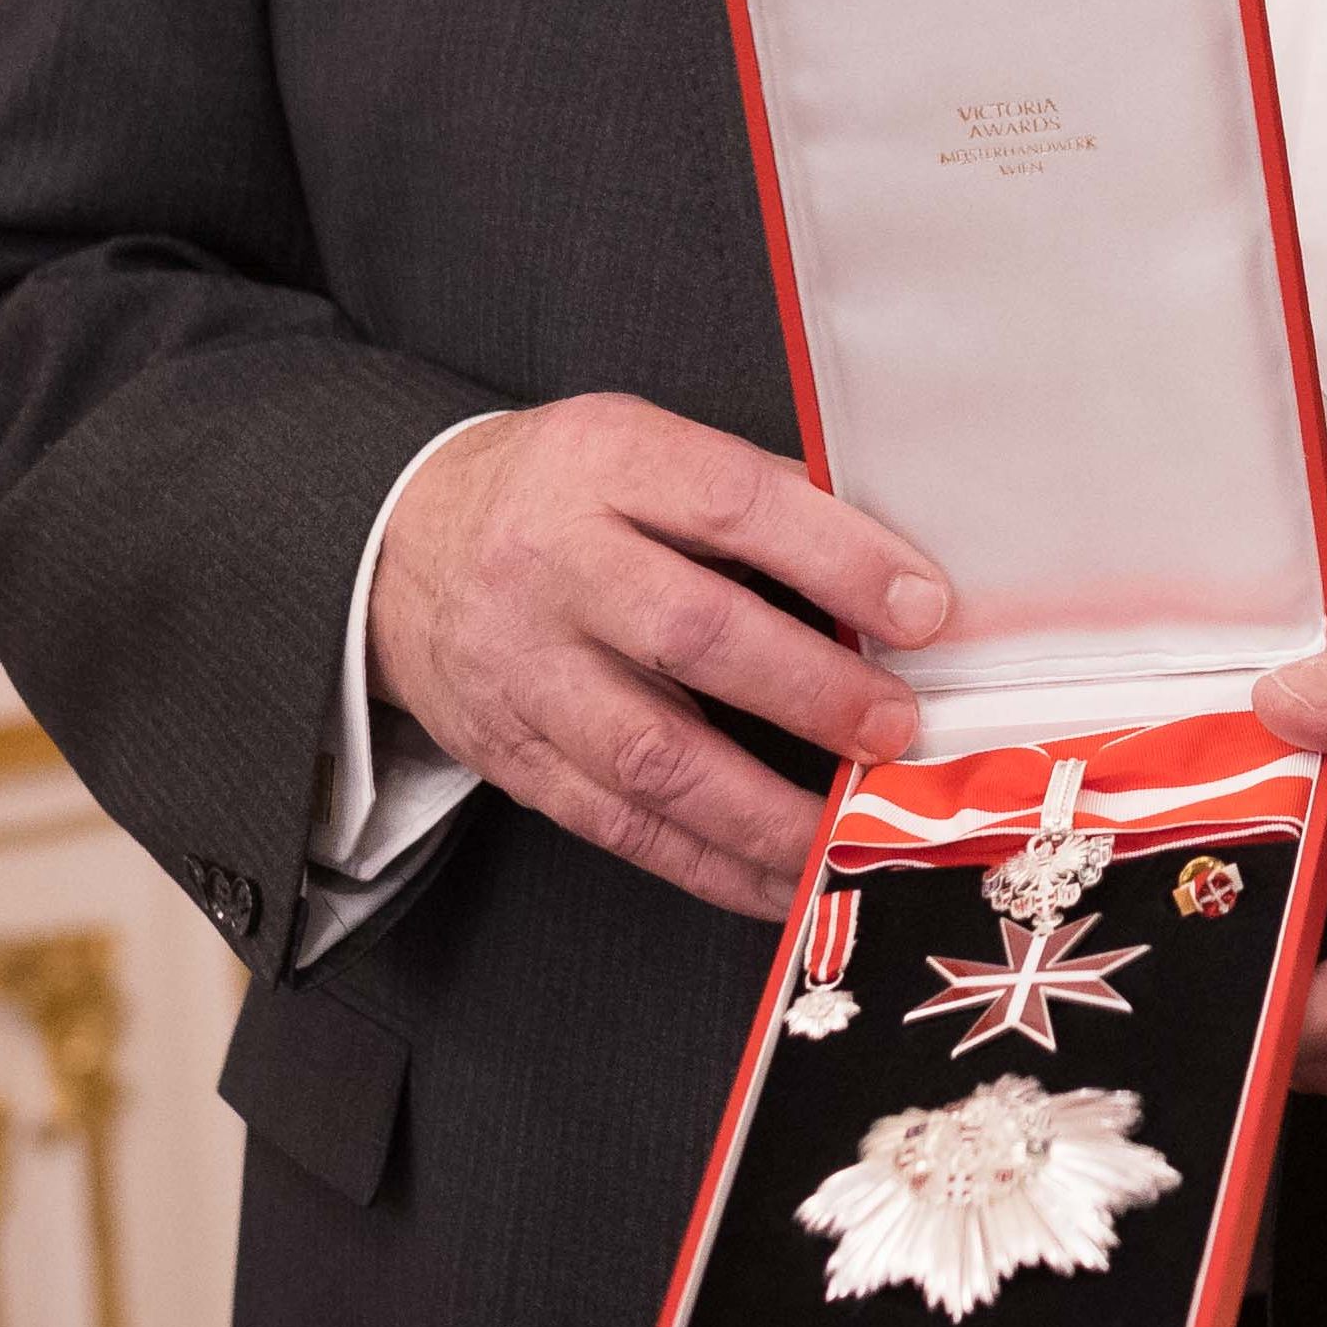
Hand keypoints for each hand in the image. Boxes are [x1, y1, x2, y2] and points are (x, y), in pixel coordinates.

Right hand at [362, 396, 942, 921]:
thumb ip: (757, 495)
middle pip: (693, 636)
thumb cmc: (559, 492)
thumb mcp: (643, 446)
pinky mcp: (509, 753)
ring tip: (852, 831)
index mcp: (604, 463)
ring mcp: (521, 667)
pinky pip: (617, 824)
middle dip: (813, 692)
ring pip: (651, 753)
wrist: (402, 541)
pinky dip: (709, 864)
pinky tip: (779, 880)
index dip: (839, 560)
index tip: (924, 610)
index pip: (734, 504)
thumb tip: (894, 566)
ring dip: (767, 808)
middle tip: (898, 728)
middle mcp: (551, 563)